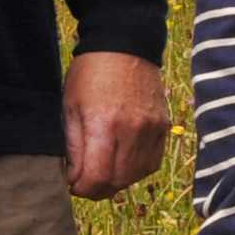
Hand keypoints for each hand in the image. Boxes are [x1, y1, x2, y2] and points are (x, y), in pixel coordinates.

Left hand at [63, 49, 170, 200]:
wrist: (125, 45)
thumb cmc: (90, 74)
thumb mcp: (70, 107)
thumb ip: (73, 147)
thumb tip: (75, 179)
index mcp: (104, 125)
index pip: (97, 178)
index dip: (82, 189)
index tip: (73, 184)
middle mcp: (132, 131)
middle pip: (117, 182)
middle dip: (97, 189)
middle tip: (85, 182)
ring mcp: (152, 130)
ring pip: (136, 176)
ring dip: (116, 181)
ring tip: (103, 171)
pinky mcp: (164, 127)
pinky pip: (152, 163)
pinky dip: (136, 170)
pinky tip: (123, 163)